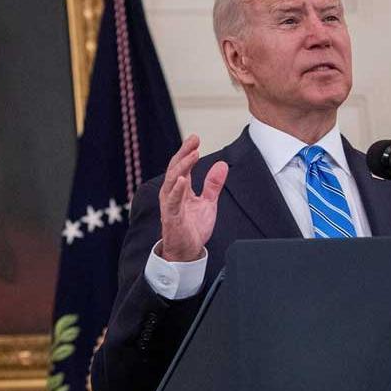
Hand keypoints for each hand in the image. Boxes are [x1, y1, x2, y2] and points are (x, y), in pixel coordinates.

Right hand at [159, 134, 227, 261]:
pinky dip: (176, 190)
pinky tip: (182, 179)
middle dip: (183, 153)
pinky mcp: (170, 217)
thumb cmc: (193, 227)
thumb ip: (213, 184)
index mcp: (180, 189)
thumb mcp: (208, 203)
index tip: (196, 138)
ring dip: (182, 166)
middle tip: (193, 140)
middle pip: (175, 168)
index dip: (188, 151)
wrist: (187, 252)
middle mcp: (172, 194)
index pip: (182, 165)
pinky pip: (171, 201)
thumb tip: (221, 164)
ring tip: (192, 154)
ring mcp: (170, 204)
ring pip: (171, 181)